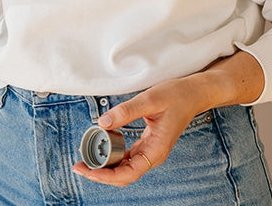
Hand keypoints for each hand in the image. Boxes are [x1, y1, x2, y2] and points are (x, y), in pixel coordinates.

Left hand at [72, 76, 205, 187]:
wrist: (193, 94)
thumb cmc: (176, 96)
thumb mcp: (150, 99)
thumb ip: (126, 111)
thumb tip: (102, 123)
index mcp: (156, 150)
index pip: (128, 174)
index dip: (106, 176)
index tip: (88, 171)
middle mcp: (152, 155)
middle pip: (123, 175)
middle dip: (100, 174)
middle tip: (79, 166)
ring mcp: (150, 150)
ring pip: (124, 167)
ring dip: (105, 166)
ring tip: (86, 158)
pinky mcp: (147, 143)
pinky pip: (128, 156)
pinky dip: (113, 155)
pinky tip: (102, 145)